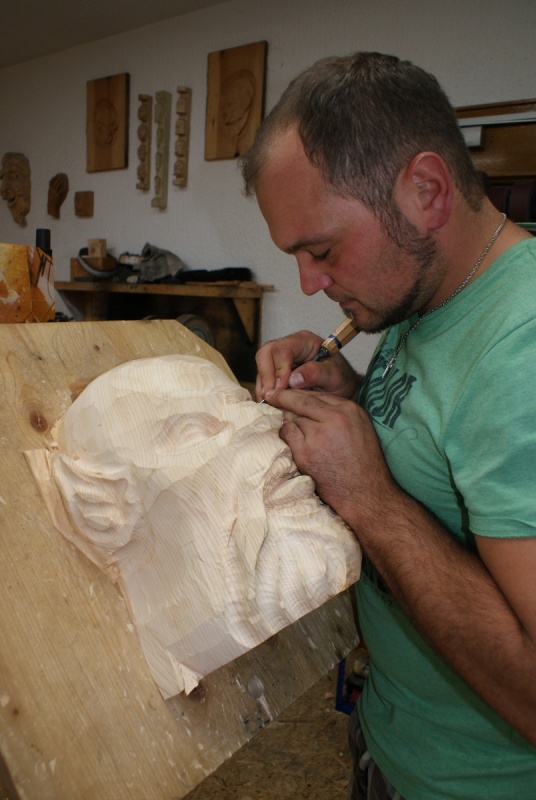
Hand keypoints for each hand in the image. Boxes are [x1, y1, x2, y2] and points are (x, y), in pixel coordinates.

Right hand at [255, 330, 361, 401]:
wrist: (342, 388)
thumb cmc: (341, 378)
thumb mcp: (335, 375)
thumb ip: (316, 373)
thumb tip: (293, 379)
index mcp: (304, 341)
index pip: (281, 350)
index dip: (278, 370)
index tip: (281, 389)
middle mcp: (289, 347)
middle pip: (265, 355)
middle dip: (266, 377)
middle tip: (270, 397)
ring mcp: (280, 360)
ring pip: (261, 368)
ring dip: (264, 387)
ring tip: (271, 404)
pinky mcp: (276, 374)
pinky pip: (264, 380)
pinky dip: (266, 393)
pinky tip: (273, 404)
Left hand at [265, 387, 394, 527]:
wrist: (364, 493)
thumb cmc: (364, 462)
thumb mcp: (361, 428)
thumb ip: (339, 413)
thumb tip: (311, 403)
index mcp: (349, 410)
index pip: (317, 394)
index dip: (298, 392)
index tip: (286, 391)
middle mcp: (334, 418)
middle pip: (300, 401)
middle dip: (283, 397)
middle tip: (272, 395)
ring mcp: (318, 435)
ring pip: (291, 417)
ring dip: (289, 422)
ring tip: (296, 431)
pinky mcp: (305, 453)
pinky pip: (286, 434)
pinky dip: (286, 435)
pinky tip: (293, 442)